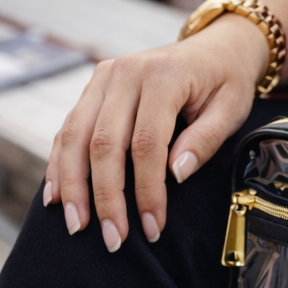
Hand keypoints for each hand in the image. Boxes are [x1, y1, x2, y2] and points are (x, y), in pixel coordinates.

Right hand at [44, 0, 287, 251]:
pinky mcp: (93, 86)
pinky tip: (56, 195)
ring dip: (73, 186)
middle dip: (106, 196)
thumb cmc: (226, 82)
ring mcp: (104, 76)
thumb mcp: (231, 109)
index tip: (152, 227)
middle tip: (113, 238)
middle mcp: (126, 72)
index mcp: (164, 75)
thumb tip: (175, 175)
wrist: (215, 48)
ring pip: (76, 136)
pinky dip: (60, 163)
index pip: (147, 143)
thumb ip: (205, 140)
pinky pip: (69, 127)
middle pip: (104, 142)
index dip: (147, 190)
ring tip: (76, 225)